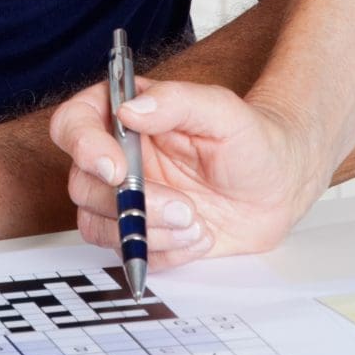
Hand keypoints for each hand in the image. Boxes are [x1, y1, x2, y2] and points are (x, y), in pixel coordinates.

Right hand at [50, 79, 323, 266]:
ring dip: (149, 232)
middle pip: (81, 184)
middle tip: (183, 207)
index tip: (117, 169)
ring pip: (97, 225)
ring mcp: (127, 199)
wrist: (280, 187)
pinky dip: (165, 252)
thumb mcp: (223, 111)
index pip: (74, 124)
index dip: (84, 148)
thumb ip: (177, 101)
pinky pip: (129, 253)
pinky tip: (200, 237)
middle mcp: (118, 157)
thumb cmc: (253, 140)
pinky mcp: (142, 234)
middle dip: (131, 204)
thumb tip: (130, 109)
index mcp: (126, 117)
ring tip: (198, 223)